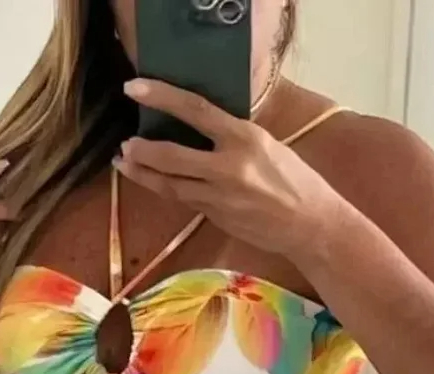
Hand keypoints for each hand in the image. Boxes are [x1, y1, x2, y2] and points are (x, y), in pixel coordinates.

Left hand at [116, 79, 343, 258]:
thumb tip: (198, 127)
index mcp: (244, 138)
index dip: (161, 97)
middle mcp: (229, 167)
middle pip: (172, 156)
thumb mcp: (266, 144)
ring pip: (171, 185)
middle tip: (125, 143)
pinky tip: (155, 182)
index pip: (195, 110)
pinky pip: (185, 200)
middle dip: (143, 150)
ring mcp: (220, 197)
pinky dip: (167, 189)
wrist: (309, 224)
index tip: (134, 89)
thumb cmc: (293, 179)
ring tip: (126, 164)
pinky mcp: (216, 218)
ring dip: (144, 174)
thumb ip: (232, 136)